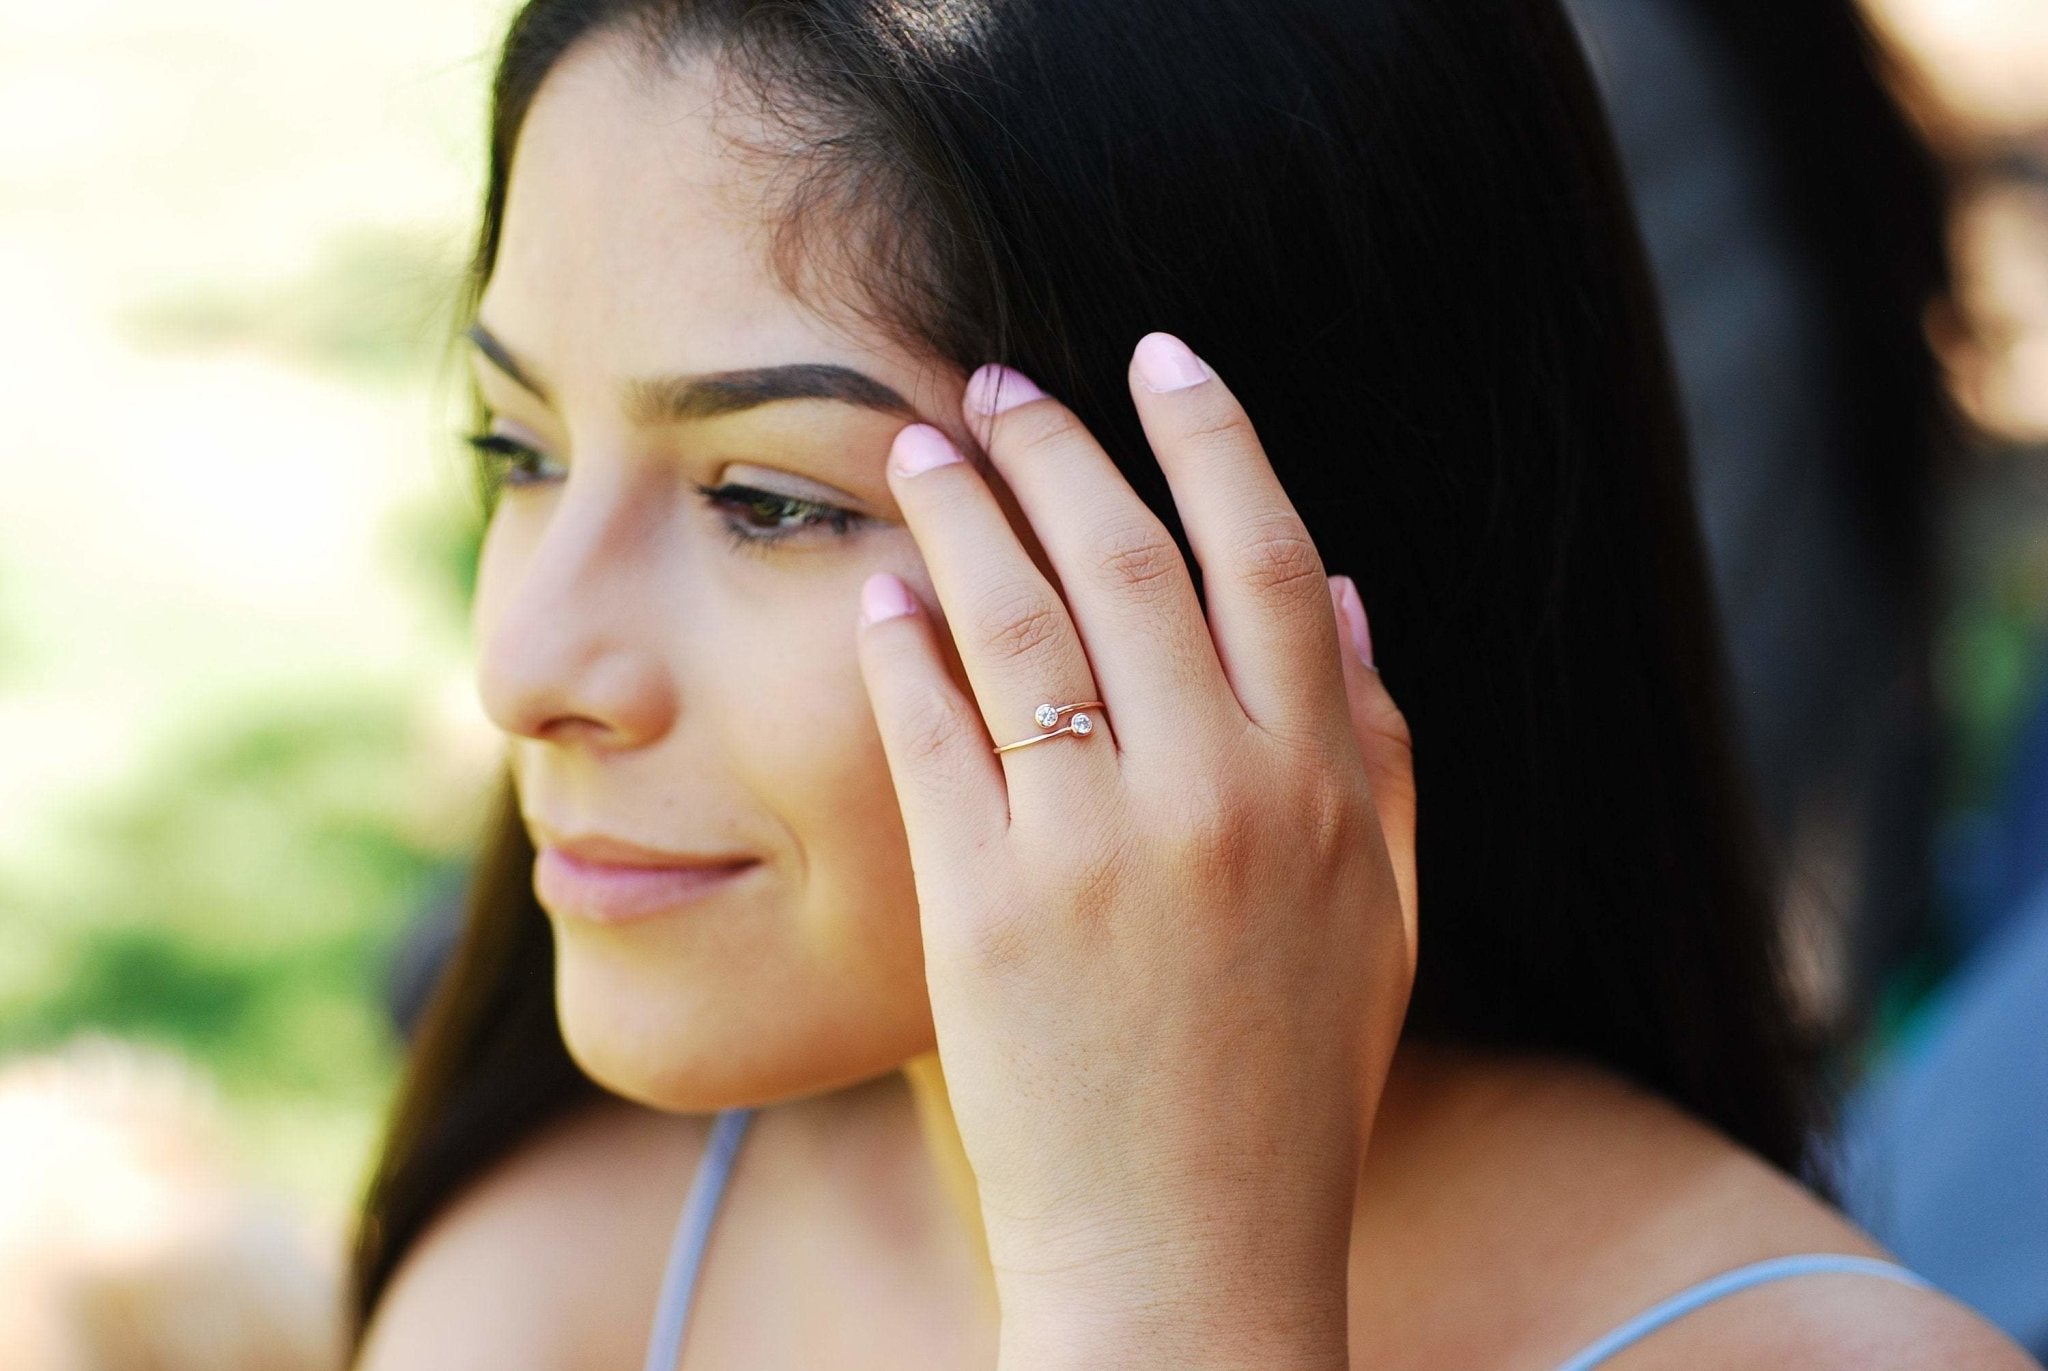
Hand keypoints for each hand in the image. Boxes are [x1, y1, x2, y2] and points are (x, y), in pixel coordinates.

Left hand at [853, 332, 1416, 1368]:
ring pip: (1017, 620)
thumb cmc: (1291, 1088)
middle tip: (998, 379)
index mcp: (1321, 787)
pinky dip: (902, 646)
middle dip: (1060, 443)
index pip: (1267, 553)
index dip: (1211, 435)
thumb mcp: (1382, 918)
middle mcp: (1213, 795)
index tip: (1160, 355)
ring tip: (920, 443)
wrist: (1187, 1256)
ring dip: (963, 509)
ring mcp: (1092, 850)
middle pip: (1129, 558)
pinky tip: (880, 590)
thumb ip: (1382, 751)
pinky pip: (933, 735)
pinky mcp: (984, 909)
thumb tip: (1346, 595)